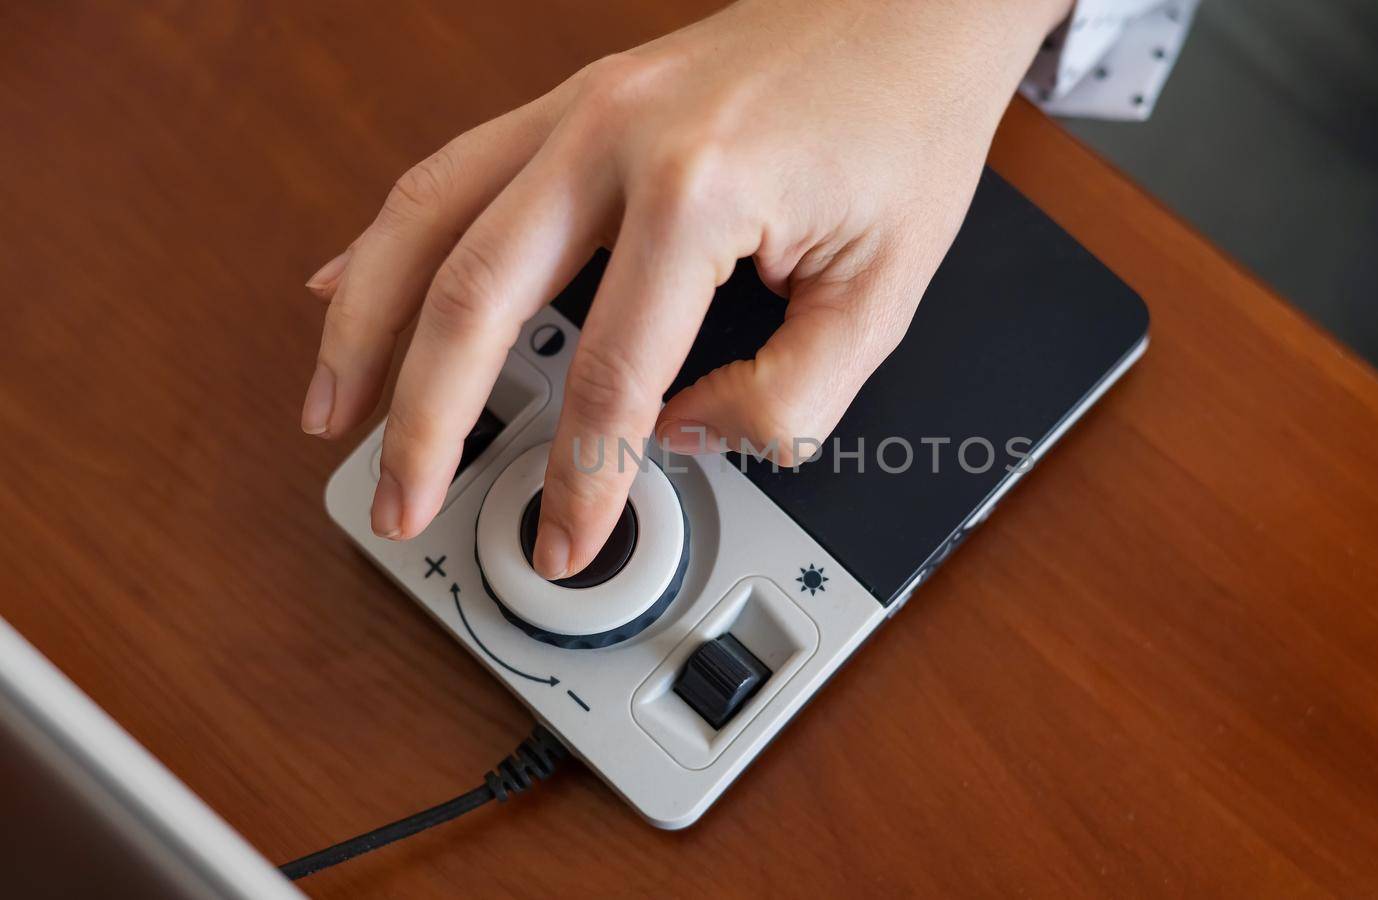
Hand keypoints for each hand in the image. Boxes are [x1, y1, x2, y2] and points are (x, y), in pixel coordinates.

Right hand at [301, 0, 1071, 578]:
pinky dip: (388, 240)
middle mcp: (615, 135)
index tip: (565, 538)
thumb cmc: (902, 128)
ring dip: (363, 326)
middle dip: (424, 421)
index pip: (611, 376)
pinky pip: (450, 172)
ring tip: (331, 415)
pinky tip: (344, 290)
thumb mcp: (884, 292)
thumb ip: (791, 394)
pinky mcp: (574, 103)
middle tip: (399, 505)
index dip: (579, 478)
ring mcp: (581, 108)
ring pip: (424, 220)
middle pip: (472, 298)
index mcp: (699, 189)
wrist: (908, 10)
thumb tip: (688, 438)